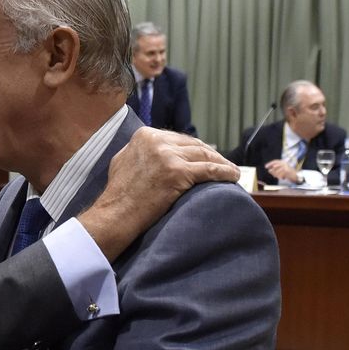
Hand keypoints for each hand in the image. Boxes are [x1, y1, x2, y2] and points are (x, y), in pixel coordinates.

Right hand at [77, 127, 238, 258]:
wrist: (115, 214)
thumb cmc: (118, 194)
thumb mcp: (124, 160)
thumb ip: (141, 150)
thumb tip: (156, 148)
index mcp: (145, 135)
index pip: (178, 138)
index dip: (195, 148)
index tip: (205, 156)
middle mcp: (156, 141)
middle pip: (193, 145)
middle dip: (211, 154)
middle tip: (222, 164)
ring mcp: (167, 155)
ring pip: (204, 156)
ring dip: (221, 164)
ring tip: (231, 171)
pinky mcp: (177, 172)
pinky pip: (209, 170)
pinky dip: (224, 173)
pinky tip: (233, 177)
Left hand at [264, 159, 298, 183]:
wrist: (296, 175)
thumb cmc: (287, 173)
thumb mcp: (280, 171)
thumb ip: (275, 171)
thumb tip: (269, 171)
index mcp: (282, 162)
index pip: (275, 161)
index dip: (270, 163)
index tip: (265, 166)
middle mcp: (284, 163)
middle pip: (276, 165)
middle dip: (272, 168)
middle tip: (269, 171)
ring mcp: (286, 166)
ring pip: (278, 170)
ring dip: (276, 174)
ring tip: (276, 176)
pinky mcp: (288, 170)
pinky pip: (281, 174)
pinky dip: (280, 176)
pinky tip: (281, 178)